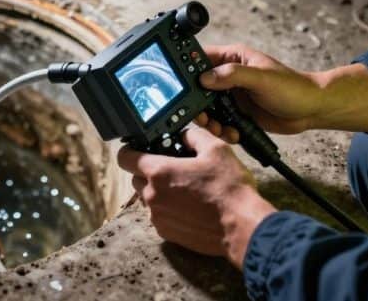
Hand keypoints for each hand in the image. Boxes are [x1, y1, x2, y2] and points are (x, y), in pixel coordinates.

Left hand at [117, 126, 276, 268]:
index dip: (131, 150)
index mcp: (159, 172)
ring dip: (158, 191)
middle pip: (135, 178)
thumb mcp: (216, 149)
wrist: (242, 227)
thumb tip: (184, 134)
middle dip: (148, 171)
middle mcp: (152, 196)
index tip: (140, 149)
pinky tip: (189, 205)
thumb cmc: (229, 189)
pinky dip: (167, 208)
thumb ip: (194, 135)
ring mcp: (158, 217)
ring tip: (184, 187)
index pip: (125, 158)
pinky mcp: (166, 233)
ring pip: (147, 198)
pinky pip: (158, 215)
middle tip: (171, 167)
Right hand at [194, 44, 325, 135]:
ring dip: (211, 121)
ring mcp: (233, 96)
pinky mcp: (239, 114)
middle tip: (202, 116)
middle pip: (200, 88)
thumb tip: (205, 78)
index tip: (182, 85)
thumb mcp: (261, 78)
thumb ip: (232, 75)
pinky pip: (222, 122)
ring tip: (219, 128)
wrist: (312, 110)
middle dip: (198, 104)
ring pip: (209, 108)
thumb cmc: (293, 87)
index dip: (188, 69)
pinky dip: (223, 130)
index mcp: (233, 58)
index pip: (201, 58)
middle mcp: (230, 77)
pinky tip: (234, 133)